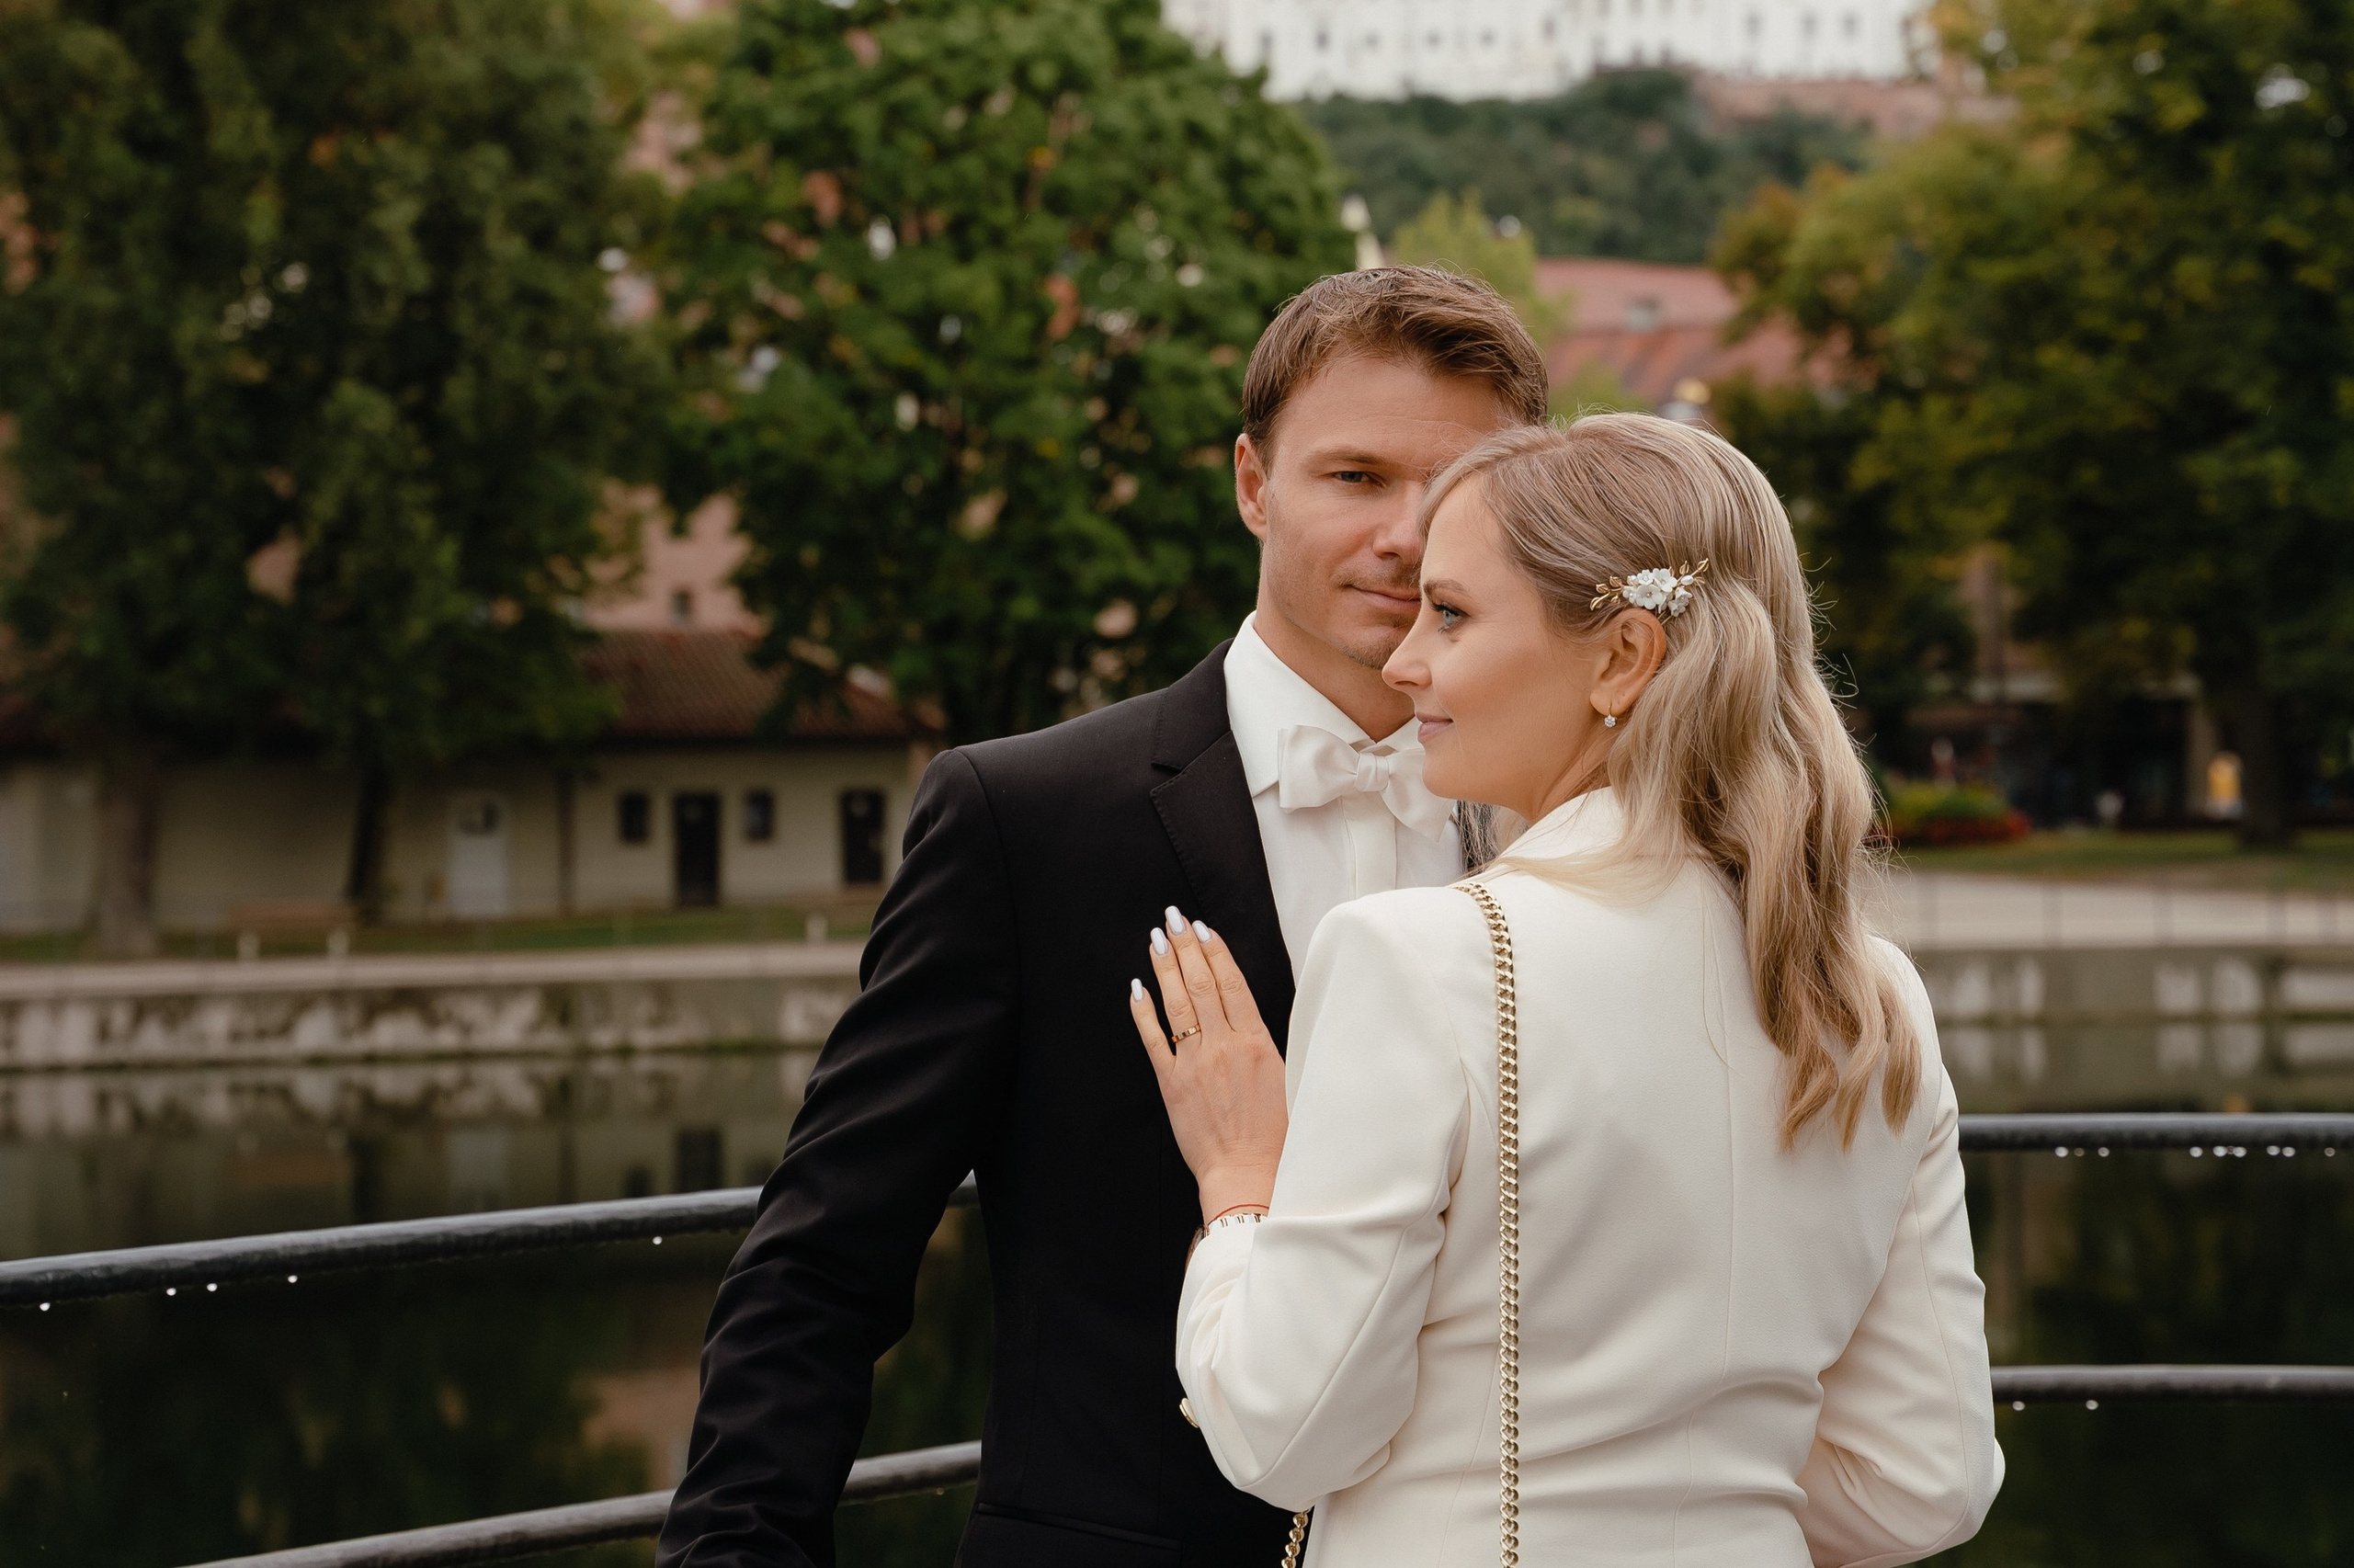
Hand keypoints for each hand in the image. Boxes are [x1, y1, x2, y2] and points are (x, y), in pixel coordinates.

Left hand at [1129, 906, 1287, 1224]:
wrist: (1249, 1175)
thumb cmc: (1279, 1136)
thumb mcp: (1289, 1079)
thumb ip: (1267, 1043)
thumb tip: (1250, 1014)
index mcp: (1257, 1042)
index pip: (1232, 983)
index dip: (1215, 951)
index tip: (1203, 927)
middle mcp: (1223, 1046)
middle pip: (1201, 984)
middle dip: (1185, 946)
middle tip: (1173, 916)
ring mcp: (1194, 1064)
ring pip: (1177, 1004)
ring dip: (1164, 967)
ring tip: (1156, 939)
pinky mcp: (1172, 1084)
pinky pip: (1153, 1040)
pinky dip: (1143, 1011)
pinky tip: (1137, 987)